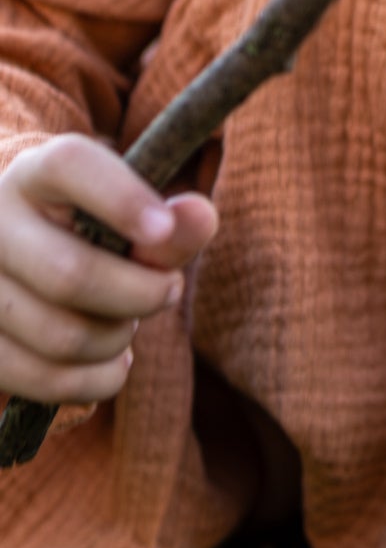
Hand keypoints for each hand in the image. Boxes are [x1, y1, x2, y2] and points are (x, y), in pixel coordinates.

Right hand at [0, 135, 217, 408]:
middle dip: (140, 294)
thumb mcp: (127, 217)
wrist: (21, 261)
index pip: (68, 166)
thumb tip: (201, 218)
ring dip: (117, 339)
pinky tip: (111, 360)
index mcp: (32, 175)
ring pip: (62, 337)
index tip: (163, 228)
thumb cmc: (90, 233)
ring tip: (126, 322)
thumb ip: (170, 222)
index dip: (120, 198)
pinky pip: (48, 381)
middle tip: (169, 290)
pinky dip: (98, 379)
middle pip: (70, 274)